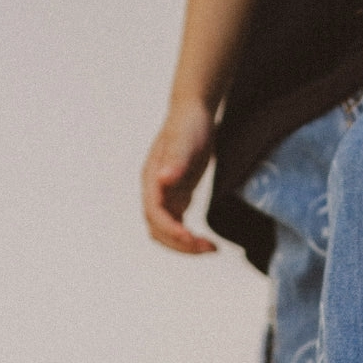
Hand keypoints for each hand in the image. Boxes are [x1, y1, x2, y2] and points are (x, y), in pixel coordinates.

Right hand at [141, 97, 217, 253]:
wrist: (193, 113)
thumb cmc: (189, 125)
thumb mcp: (185, 141)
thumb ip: (175, 160)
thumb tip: (163, 180)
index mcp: (151, 179)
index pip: (154, 214)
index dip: (171, 230)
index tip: (191, 238)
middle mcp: (154, 192)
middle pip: (158, 231)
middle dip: (181, 244)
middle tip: (209, 248)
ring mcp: (164, 197)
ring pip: (167, 233)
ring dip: (185, 246)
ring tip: (211, 248)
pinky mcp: (176, 198)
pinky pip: (178, 226)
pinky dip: (190, 239)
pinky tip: (208, 242)